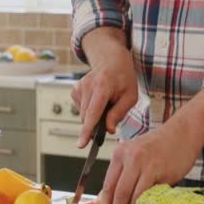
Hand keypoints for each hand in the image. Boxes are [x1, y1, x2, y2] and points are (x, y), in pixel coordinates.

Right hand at [71, 28, 137, 147]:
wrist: (111, 60)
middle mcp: (87, 85)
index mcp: (102, 86)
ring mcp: (78, 87)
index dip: (87, 130)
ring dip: (94, 116)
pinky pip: (80, 109)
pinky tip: (97, 100)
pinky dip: (89, 110)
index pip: (93, 113)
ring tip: (105, 102)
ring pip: (83, 115)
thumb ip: (118, 114)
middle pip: (87, 117)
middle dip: (96, 124)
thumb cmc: (123, 78)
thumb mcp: (130, 96)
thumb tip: (109, 130)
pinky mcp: (74, 90)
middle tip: (110, 116)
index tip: (81, 144)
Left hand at [99, 121, 201, 203]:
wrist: (183, 133)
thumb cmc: (160, 146)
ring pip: (129, 194)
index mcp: (119, 154)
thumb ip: (126, 173)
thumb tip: (114, 199)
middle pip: (117, 191)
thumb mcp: (136, 155)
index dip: (106, 203)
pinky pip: (146, 193)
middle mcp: (128, 157)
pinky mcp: (158, 170)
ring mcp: (143, 163)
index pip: (107, 184)